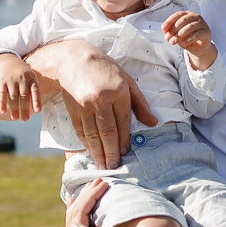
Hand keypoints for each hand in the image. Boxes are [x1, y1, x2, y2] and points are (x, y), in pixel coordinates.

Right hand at [0, 54, 40, 120]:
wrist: (8, 60)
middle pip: (24, 96)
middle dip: (24, 109)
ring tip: (15, 118)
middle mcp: (22, 79)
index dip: (36, 101)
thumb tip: (39, 108)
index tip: (38, 111)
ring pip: (13, 96)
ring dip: (14, 108)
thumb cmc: (23, 73)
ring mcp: (11, 80)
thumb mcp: (31, 77)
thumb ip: (34, 90)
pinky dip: (2, 103)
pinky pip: (2, 94)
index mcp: (31, 78)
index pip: (35, 90)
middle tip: (25, 119)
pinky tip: (3, 111)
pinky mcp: (2, 81)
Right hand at [51, 44, 156, 168]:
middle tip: (114, 167)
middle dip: (111, 152)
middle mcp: (101, 99)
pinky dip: (86, 143)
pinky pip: (80, 130)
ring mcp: (85, 105)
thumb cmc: (105, 70)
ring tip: (103, 165)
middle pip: (107, 131)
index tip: (124, 153)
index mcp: (118, 91)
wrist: (74, 60)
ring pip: (93, 134)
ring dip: (98, 152)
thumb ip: (140, 104)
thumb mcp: (127, 81)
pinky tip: (91, 152)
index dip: (124, 139)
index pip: (123, 121)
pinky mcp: (72, 109)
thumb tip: (152, 123)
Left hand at [65, 179, 128, 226]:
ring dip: (83, 199)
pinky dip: (79, 208)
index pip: (79, 213)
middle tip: (98, 180)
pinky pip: (76, 222)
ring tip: (92, 185)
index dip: (90, 196)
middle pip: (74, 213)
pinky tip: (78, 199)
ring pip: (73, 215)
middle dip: (86, 194)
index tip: (103, 183)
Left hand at [162, 11, 216, 70]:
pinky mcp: (206, 32)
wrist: (199, 48)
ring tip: (173, 42)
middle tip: (167, 38)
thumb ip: (171, 30)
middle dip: (173, 29)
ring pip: (189, 27)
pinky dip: (188, 39)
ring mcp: (202, 24)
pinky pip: (197, 34)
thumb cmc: (187, 38)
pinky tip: (183, 43)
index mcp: (188, 14)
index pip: (178, 15)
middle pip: (183, 20)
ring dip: (179, 35)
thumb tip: (164, 30)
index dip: (169, 21)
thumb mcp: (177, 34)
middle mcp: (196, 17)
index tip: (163, 28)